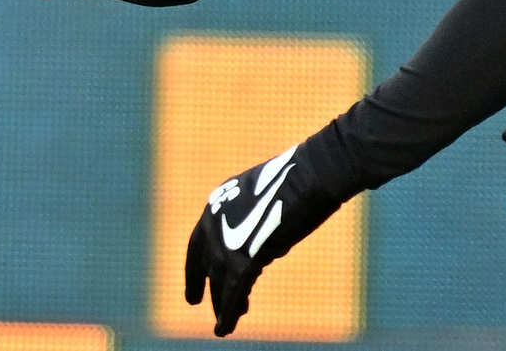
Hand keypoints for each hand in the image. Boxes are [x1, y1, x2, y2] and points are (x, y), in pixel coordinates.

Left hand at [185, 143, 339, 336]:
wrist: (309, 177)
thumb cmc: (294, 182)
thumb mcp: (260, 199)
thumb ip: (248, 222)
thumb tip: (250, 247)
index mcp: (216, 204)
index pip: (198, 242)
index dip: (196, 265)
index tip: (197, 282)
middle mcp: (214, 223)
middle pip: (203, 264)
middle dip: (200, 285)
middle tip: (196, 301)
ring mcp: (226, 242)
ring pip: (219, 284)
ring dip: (222, 304)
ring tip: (226, 322)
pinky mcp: (243, 261)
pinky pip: (232, 295)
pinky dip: (228, 314)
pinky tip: (225, 328)